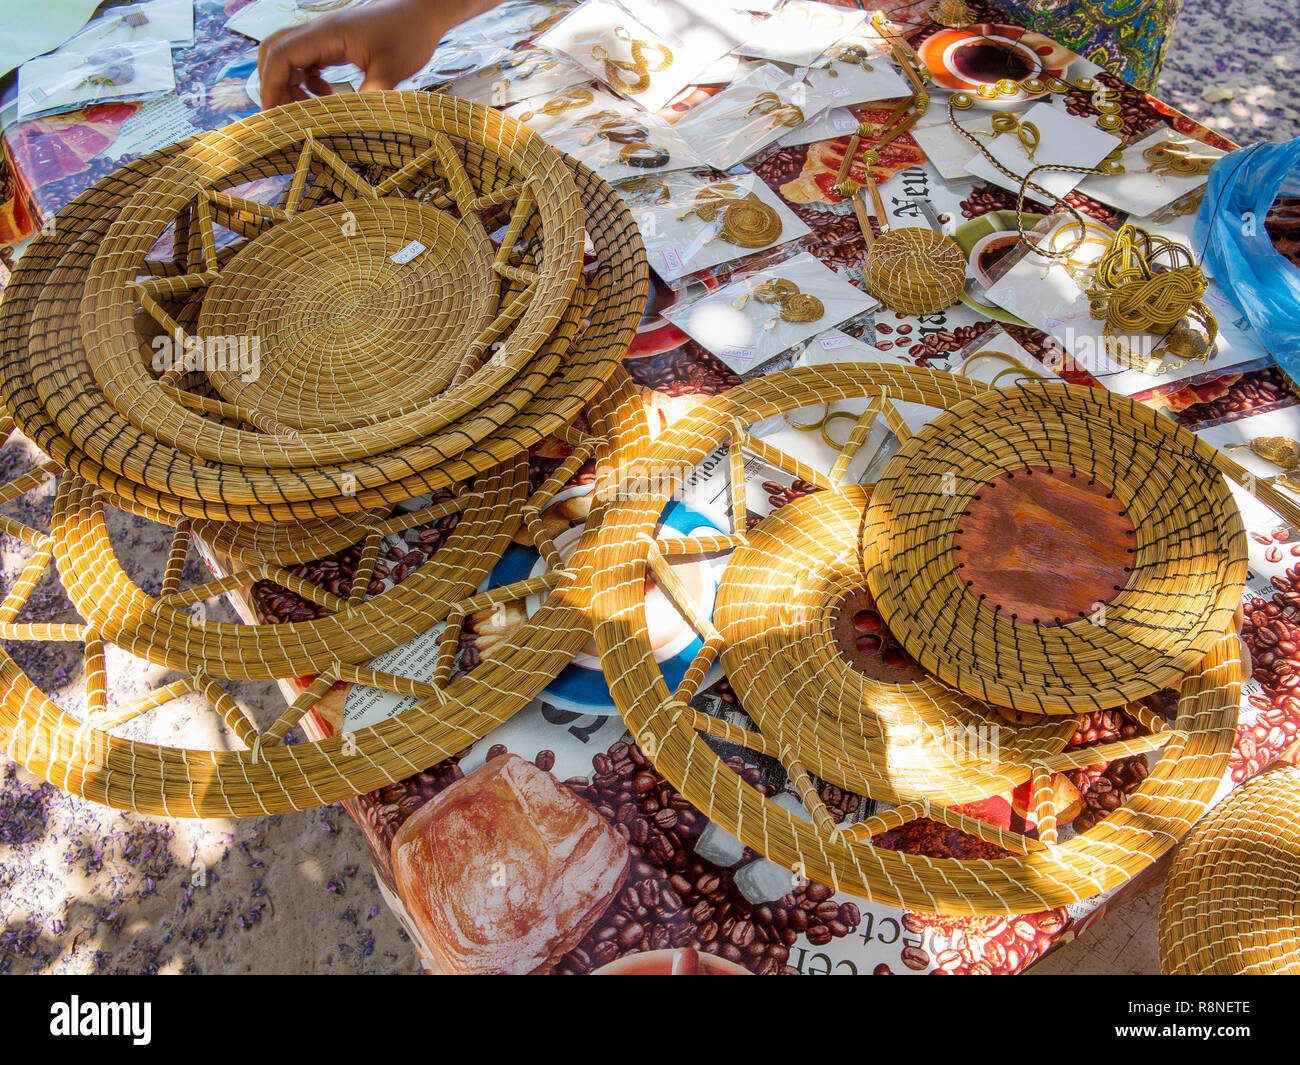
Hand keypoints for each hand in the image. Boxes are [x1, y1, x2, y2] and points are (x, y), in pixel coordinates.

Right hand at [258, 0, 449, 109]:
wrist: (421, 13)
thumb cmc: (408, 34)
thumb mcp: (393, 67)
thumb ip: (373, 91)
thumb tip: (358, 120)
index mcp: (326, 34)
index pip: (280, 55)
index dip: (271, 86)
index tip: (273, 115)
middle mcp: (319, 31)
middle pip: (274, 52)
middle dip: (272, 84)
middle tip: (282, 116)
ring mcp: (325, 36)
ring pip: (289, 56)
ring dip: (289, 83)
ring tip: (305, 110)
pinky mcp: (335, 43)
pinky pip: (307, 59)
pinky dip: (307, 80)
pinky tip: (324, 96)